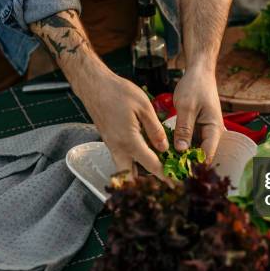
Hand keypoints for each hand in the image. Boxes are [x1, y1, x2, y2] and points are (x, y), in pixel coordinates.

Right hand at [75, 60, 168, 177]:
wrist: (94, 85)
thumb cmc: (118, 92)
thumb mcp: (144, 107)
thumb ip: (155, 130)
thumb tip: (165, 148)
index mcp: (129, 141)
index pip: (150, 165)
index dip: (164, 176)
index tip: (175, 184)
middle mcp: (118, 148)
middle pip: (131, 177)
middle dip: (145, 185)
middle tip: (162, 182)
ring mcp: (112, 146)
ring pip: (124, 170)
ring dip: (138, 175)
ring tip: (156, 172)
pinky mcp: (110, 141)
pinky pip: (121, 159)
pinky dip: (132, 164)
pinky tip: (145, 157)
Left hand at [173, 66, 223, 162]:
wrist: (198, 73)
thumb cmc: (195, 87)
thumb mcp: (187, 107)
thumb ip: (184, 129)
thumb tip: (181, 150)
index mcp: (214, 129)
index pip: (207, 155)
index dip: (194, 165)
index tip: (178, 173)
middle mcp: (212, 134)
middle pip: (201, 156)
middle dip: (186, 163)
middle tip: (168, 171)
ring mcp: (204, 132)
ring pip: (194, 151)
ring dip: (182, 156)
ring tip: (165, 163)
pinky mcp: (197, 129)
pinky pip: (189, 142)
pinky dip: (180, 146)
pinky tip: (167, 151)